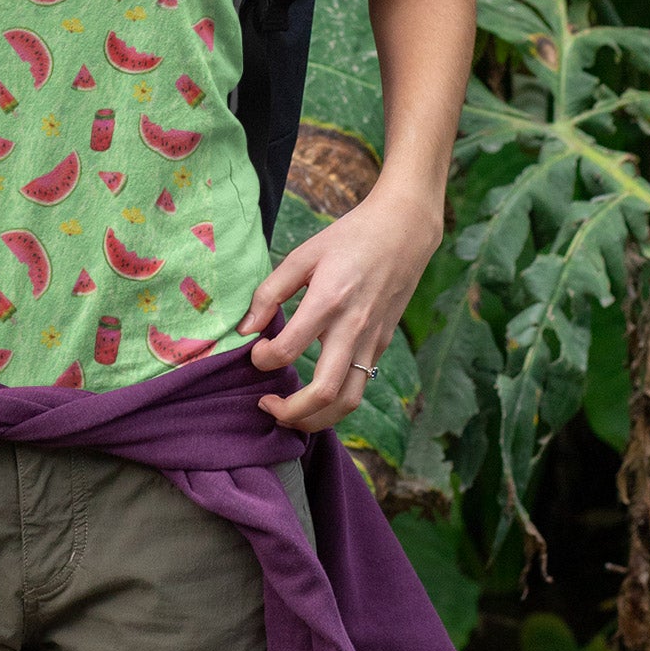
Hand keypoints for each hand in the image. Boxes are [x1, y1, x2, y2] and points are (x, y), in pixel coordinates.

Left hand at [236, 184, 440, 433]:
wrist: (404, 231)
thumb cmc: (349, 238)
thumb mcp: (303, 255)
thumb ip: (270, 292)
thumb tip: (245, 329)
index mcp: (328, 300)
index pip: (287, 349)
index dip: (262, 360)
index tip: (255, 353)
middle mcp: (353, 327)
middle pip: (325, 392)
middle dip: (291, 412)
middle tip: (267, 406)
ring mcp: (372, 340)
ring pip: (349, 401)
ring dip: (317, 419)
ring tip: (290, 415)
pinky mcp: (382, 344)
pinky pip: (360, 386)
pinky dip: (335, 402)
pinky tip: (315, 395)